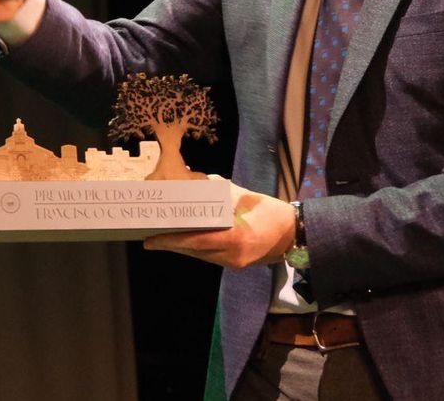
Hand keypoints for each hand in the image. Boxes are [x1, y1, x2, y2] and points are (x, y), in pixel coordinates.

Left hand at [141, 179, 295, 269]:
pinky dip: (195, 249)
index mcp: (236, 238)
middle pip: (195, 251)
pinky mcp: (236, 264)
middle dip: (171, 245)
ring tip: (161, 239)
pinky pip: (210, 257)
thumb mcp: (247, 198)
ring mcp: (234, 262)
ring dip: (181, 248)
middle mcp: (233, 255)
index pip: (197, 241)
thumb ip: (222, 191)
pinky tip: (184, 242)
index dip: (172, 241)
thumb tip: (198, 180)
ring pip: (200, 256)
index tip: (152, 239)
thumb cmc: (271, 212)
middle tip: (149, 239)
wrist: (294, 234)